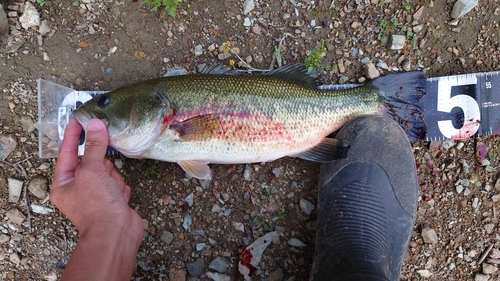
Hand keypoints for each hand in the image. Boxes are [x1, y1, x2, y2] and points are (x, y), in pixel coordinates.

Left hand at [50, 118, 142, 241]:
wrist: (116, 233)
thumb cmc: (97, 206)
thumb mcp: (92, 171)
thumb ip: (94, 146)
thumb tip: (96, 125)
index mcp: (64, 183)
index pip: (67, 152)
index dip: (74, 134)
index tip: (79, 118)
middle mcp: (78, 189)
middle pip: (93, 162)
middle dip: (103, 166)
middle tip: (104, 172)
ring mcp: (96, 195)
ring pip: (109, 171)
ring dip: (114, 178)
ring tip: (112, 191)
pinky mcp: (111, 200)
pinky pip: (118, 183)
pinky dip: (121, 188)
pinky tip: (119, 199)